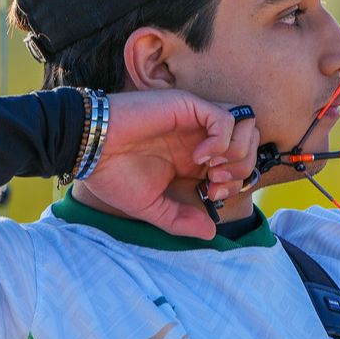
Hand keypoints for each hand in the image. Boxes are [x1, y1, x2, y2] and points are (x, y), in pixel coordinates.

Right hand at [77, 90, 259, 239]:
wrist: (89, 150)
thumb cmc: (113, 175)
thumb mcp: (151, 206)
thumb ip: (180, 219)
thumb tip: (211, 233)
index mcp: (195, 157)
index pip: (239, 163)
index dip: (236, 182)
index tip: (211, 195)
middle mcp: (201, 137)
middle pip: (250, 143)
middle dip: (242, 168)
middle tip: (214, 183)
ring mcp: (196, 120)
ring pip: (245, 126)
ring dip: (236, 152)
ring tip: (211, 169)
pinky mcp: (188, 106)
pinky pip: (225, 118)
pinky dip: (222, 140)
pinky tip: (200, 156)